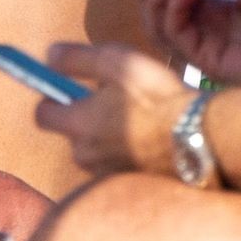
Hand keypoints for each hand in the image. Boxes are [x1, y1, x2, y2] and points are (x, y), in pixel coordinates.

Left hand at [34, 42, 191, 176]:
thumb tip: (49, 56)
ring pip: (96, 150)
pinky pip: (118, 164)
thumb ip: (76, 58)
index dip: (52, 98)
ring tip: (140, 119)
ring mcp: (107, 174)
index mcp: (77, 125)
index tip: (69, 86)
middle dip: (87, 118)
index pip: (42, 115)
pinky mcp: (129, 184)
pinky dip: (127, 152)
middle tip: (117, 99)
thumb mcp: (115, 62)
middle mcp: (85, 156)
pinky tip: (151, 139)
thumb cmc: (156, 96)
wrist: (199, 139)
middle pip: (72, 134)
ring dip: (109, 136)